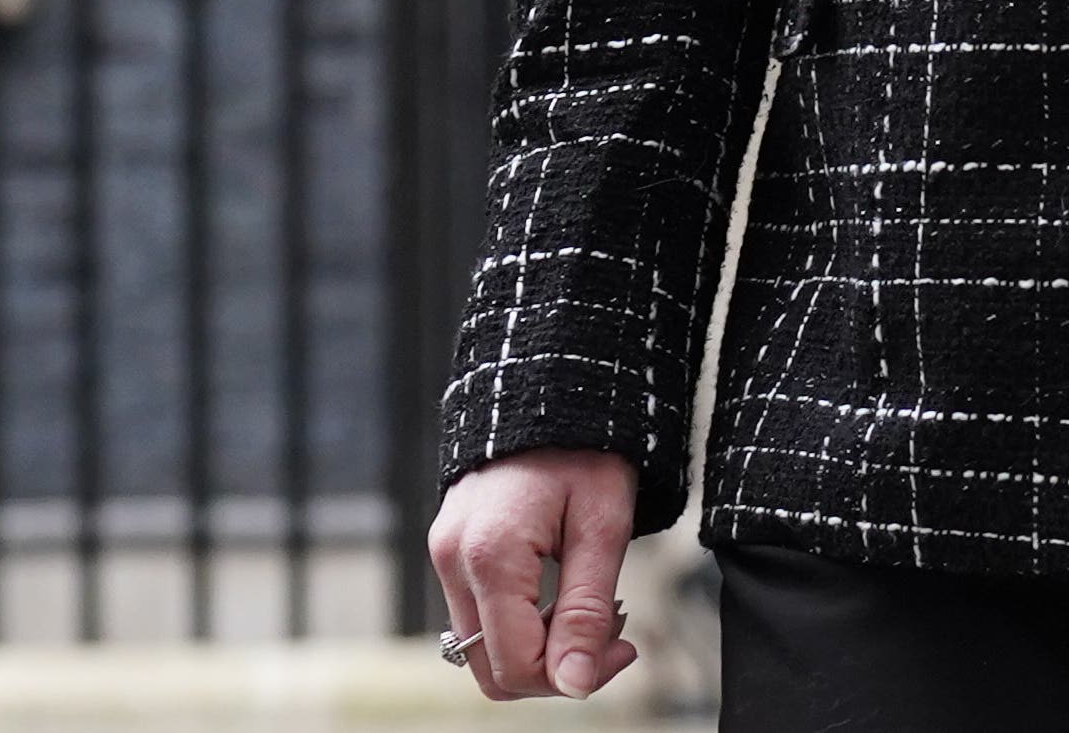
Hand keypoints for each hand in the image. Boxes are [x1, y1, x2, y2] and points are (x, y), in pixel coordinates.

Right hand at [427, 447, 642, 701]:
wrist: (550, 383)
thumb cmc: (585, 445)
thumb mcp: (604, 525)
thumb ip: (586, 610)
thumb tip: (574, 685)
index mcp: (490, 555)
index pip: (516, 666)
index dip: (573, 677)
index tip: (623, 648)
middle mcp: (452, 560)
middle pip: (492, 668)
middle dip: (556, 667)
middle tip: (612, 633)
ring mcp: (445, 554)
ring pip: (483, 646)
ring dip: (540, 646)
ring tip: (593, 607)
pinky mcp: (451, 549)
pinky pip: (480, 614)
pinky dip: (522, 621)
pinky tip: (563, 593)